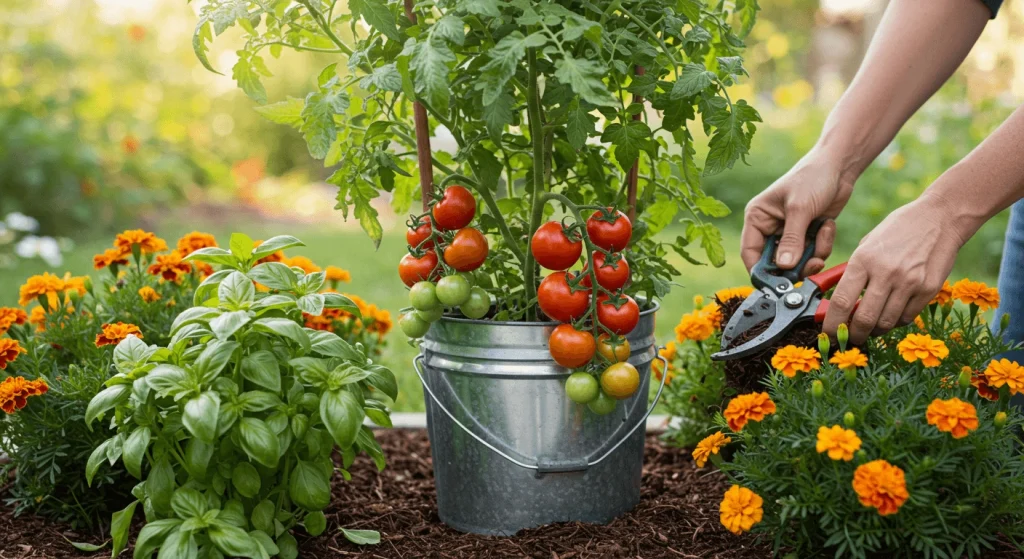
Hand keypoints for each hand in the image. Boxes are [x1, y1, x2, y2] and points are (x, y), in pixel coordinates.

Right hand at [741, 148, 853, 274]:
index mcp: (757, 218)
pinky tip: (827, 225)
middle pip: (775, 262)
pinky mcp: (807, 235)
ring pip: (796, 261)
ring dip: (812, 254)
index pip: (750, 253)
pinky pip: (812, 254)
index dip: (760, 271)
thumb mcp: (800, 209)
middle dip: (794, 265)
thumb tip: (784, 268)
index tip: (775, 285)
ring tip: (823, 233)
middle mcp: (770, 228)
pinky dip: (822, 245)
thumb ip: (791, 240)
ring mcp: (789, 233)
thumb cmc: (812, 178)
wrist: (839, 167)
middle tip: (811, 265)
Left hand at [822, 194, 966, 343]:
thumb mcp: (868, 245)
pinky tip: (891, 316)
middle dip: (853, 335)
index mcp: (864, 259)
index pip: (841, 301)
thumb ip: (855, 272)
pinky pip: (906, 317)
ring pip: (886, 322)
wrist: (940, 218)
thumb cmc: (898, 230)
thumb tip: (841, 304)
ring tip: (870, 328)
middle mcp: (886, 273)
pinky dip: (895, 322)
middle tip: (849, 338)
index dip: (832, 324)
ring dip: (875, 331)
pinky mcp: (928, 289)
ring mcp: (909, 282)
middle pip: (863, 319)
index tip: (828, 335)